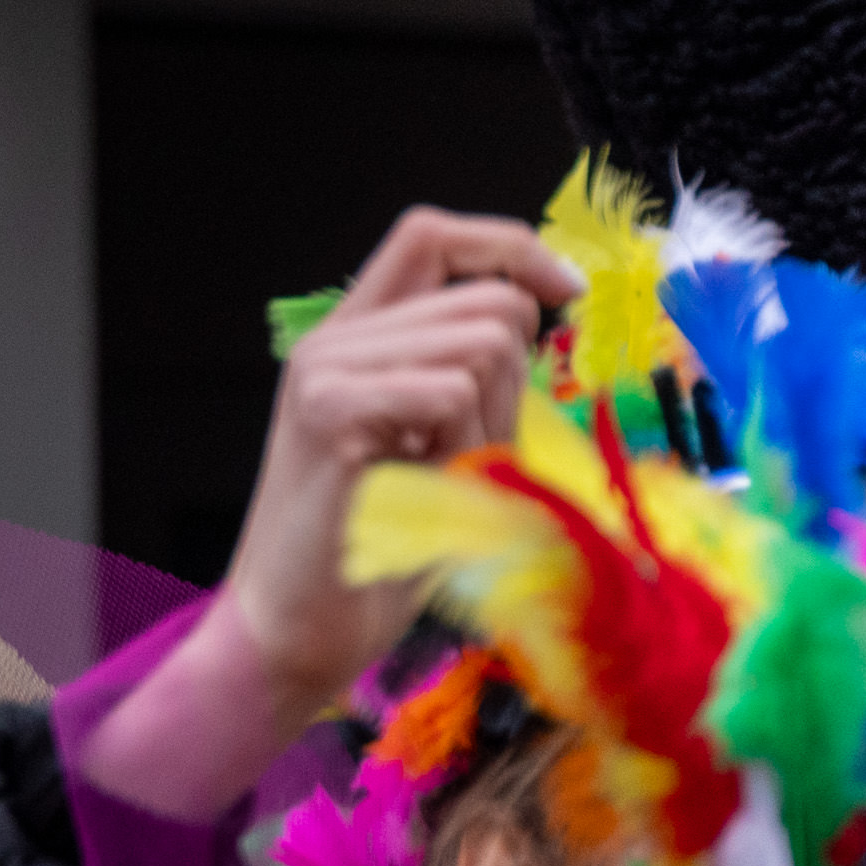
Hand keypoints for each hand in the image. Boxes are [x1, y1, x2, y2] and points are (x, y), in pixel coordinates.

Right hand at [85, 208, 578, 821]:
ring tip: (436, 477)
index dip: (512, 249)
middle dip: (514, 384)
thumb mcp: (448, 446)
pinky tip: (418, 487)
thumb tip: (541, 317)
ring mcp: (326, 368)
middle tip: (466, 457)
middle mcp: (334, 338)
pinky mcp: (329, 411)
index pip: (436, 236)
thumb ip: (481, 380)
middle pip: (488, 302)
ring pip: (482, 344)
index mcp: (358, 336)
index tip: (568, 291)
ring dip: (489, 423)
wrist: (296, 630)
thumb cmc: (378, 552)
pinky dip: (462, 448)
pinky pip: (448, 392)